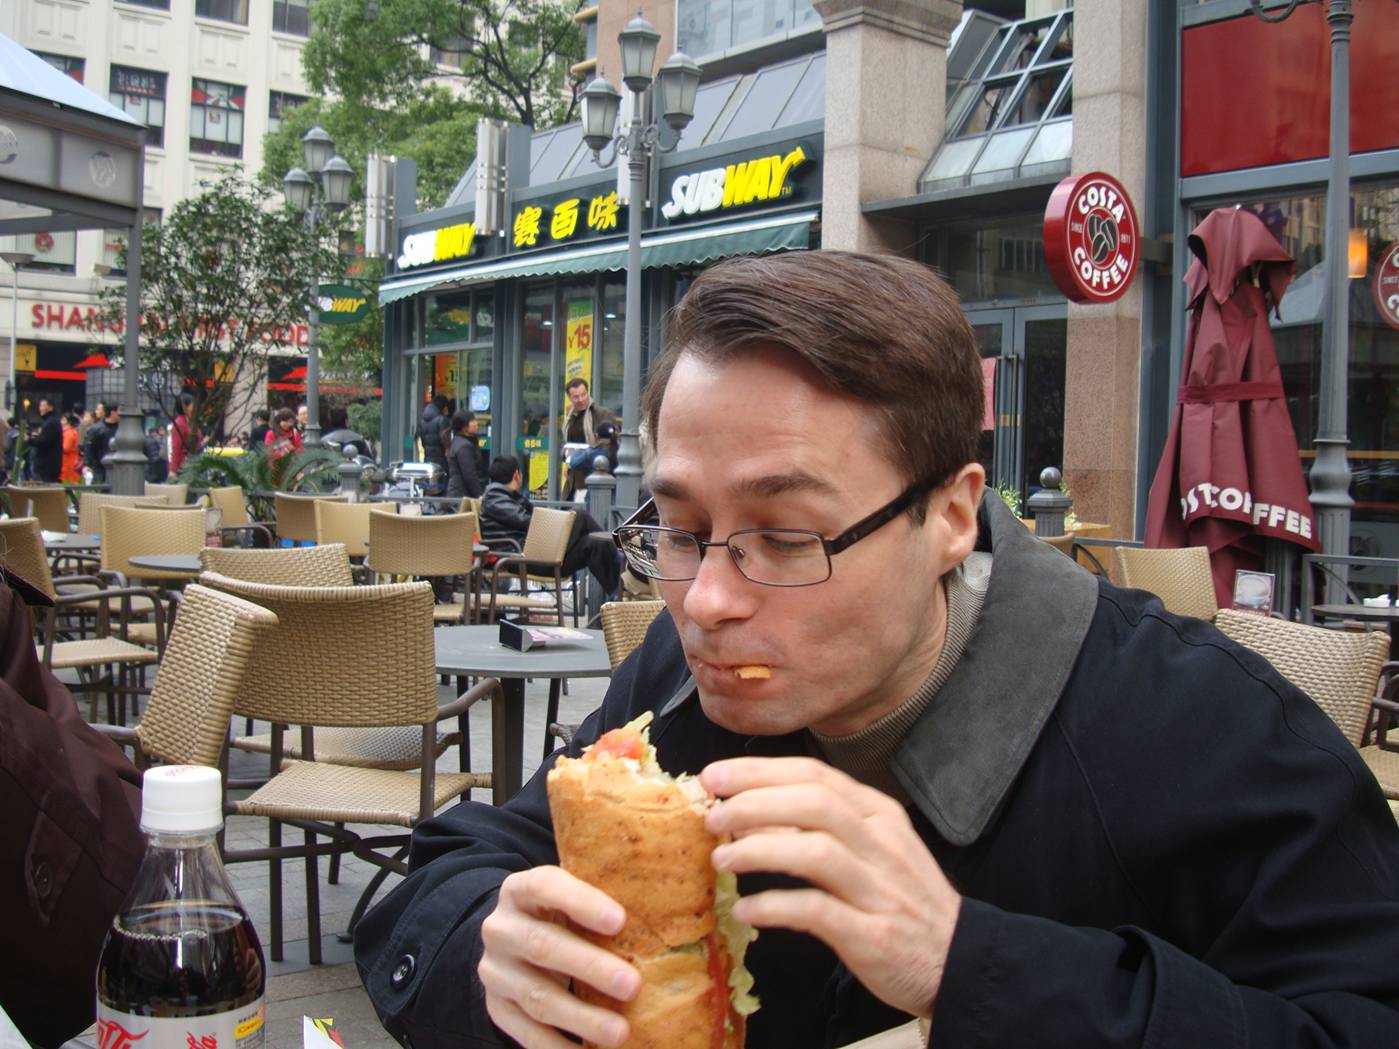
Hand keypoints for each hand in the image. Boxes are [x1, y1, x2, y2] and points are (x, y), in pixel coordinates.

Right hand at [479, 865, 641, 1047]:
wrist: (511, 940)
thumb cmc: (559, 915)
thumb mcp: (570, 896)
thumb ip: (601, 899)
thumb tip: (668, 912)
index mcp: (521, 890)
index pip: (545, 886)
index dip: (582, 902)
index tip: (620, 921)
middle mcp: (501, 928)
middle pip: (543, 946)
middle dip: (591, 968)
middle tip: (633, 986)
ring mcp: (495, 971)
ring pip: (538, 997)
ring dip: (582, 1018)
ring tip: (621, 1032)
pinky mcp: (497, 1007)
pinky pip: (527, 1032)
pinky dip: (559, 1046)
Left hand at [701, 757, 960, 1019]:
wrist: (956, 959)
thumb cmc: (900, 899)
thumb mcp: (869, 849)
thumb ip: (817, 827)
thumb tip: (750, 810)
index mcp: (877, 813)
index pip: (813, 775)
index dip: (758, 771)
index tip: (715, 777)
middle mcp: (881, 842)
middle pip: (813, 803)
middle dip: (753, 803)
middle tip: (713, 817)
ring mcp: (879, 888)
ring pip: (814, 851)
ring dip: (759, 851)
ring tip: (721, 861)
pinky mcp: (873, 935)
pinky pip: (816, 912)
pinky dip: (775, 906)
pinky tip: (746, 911)